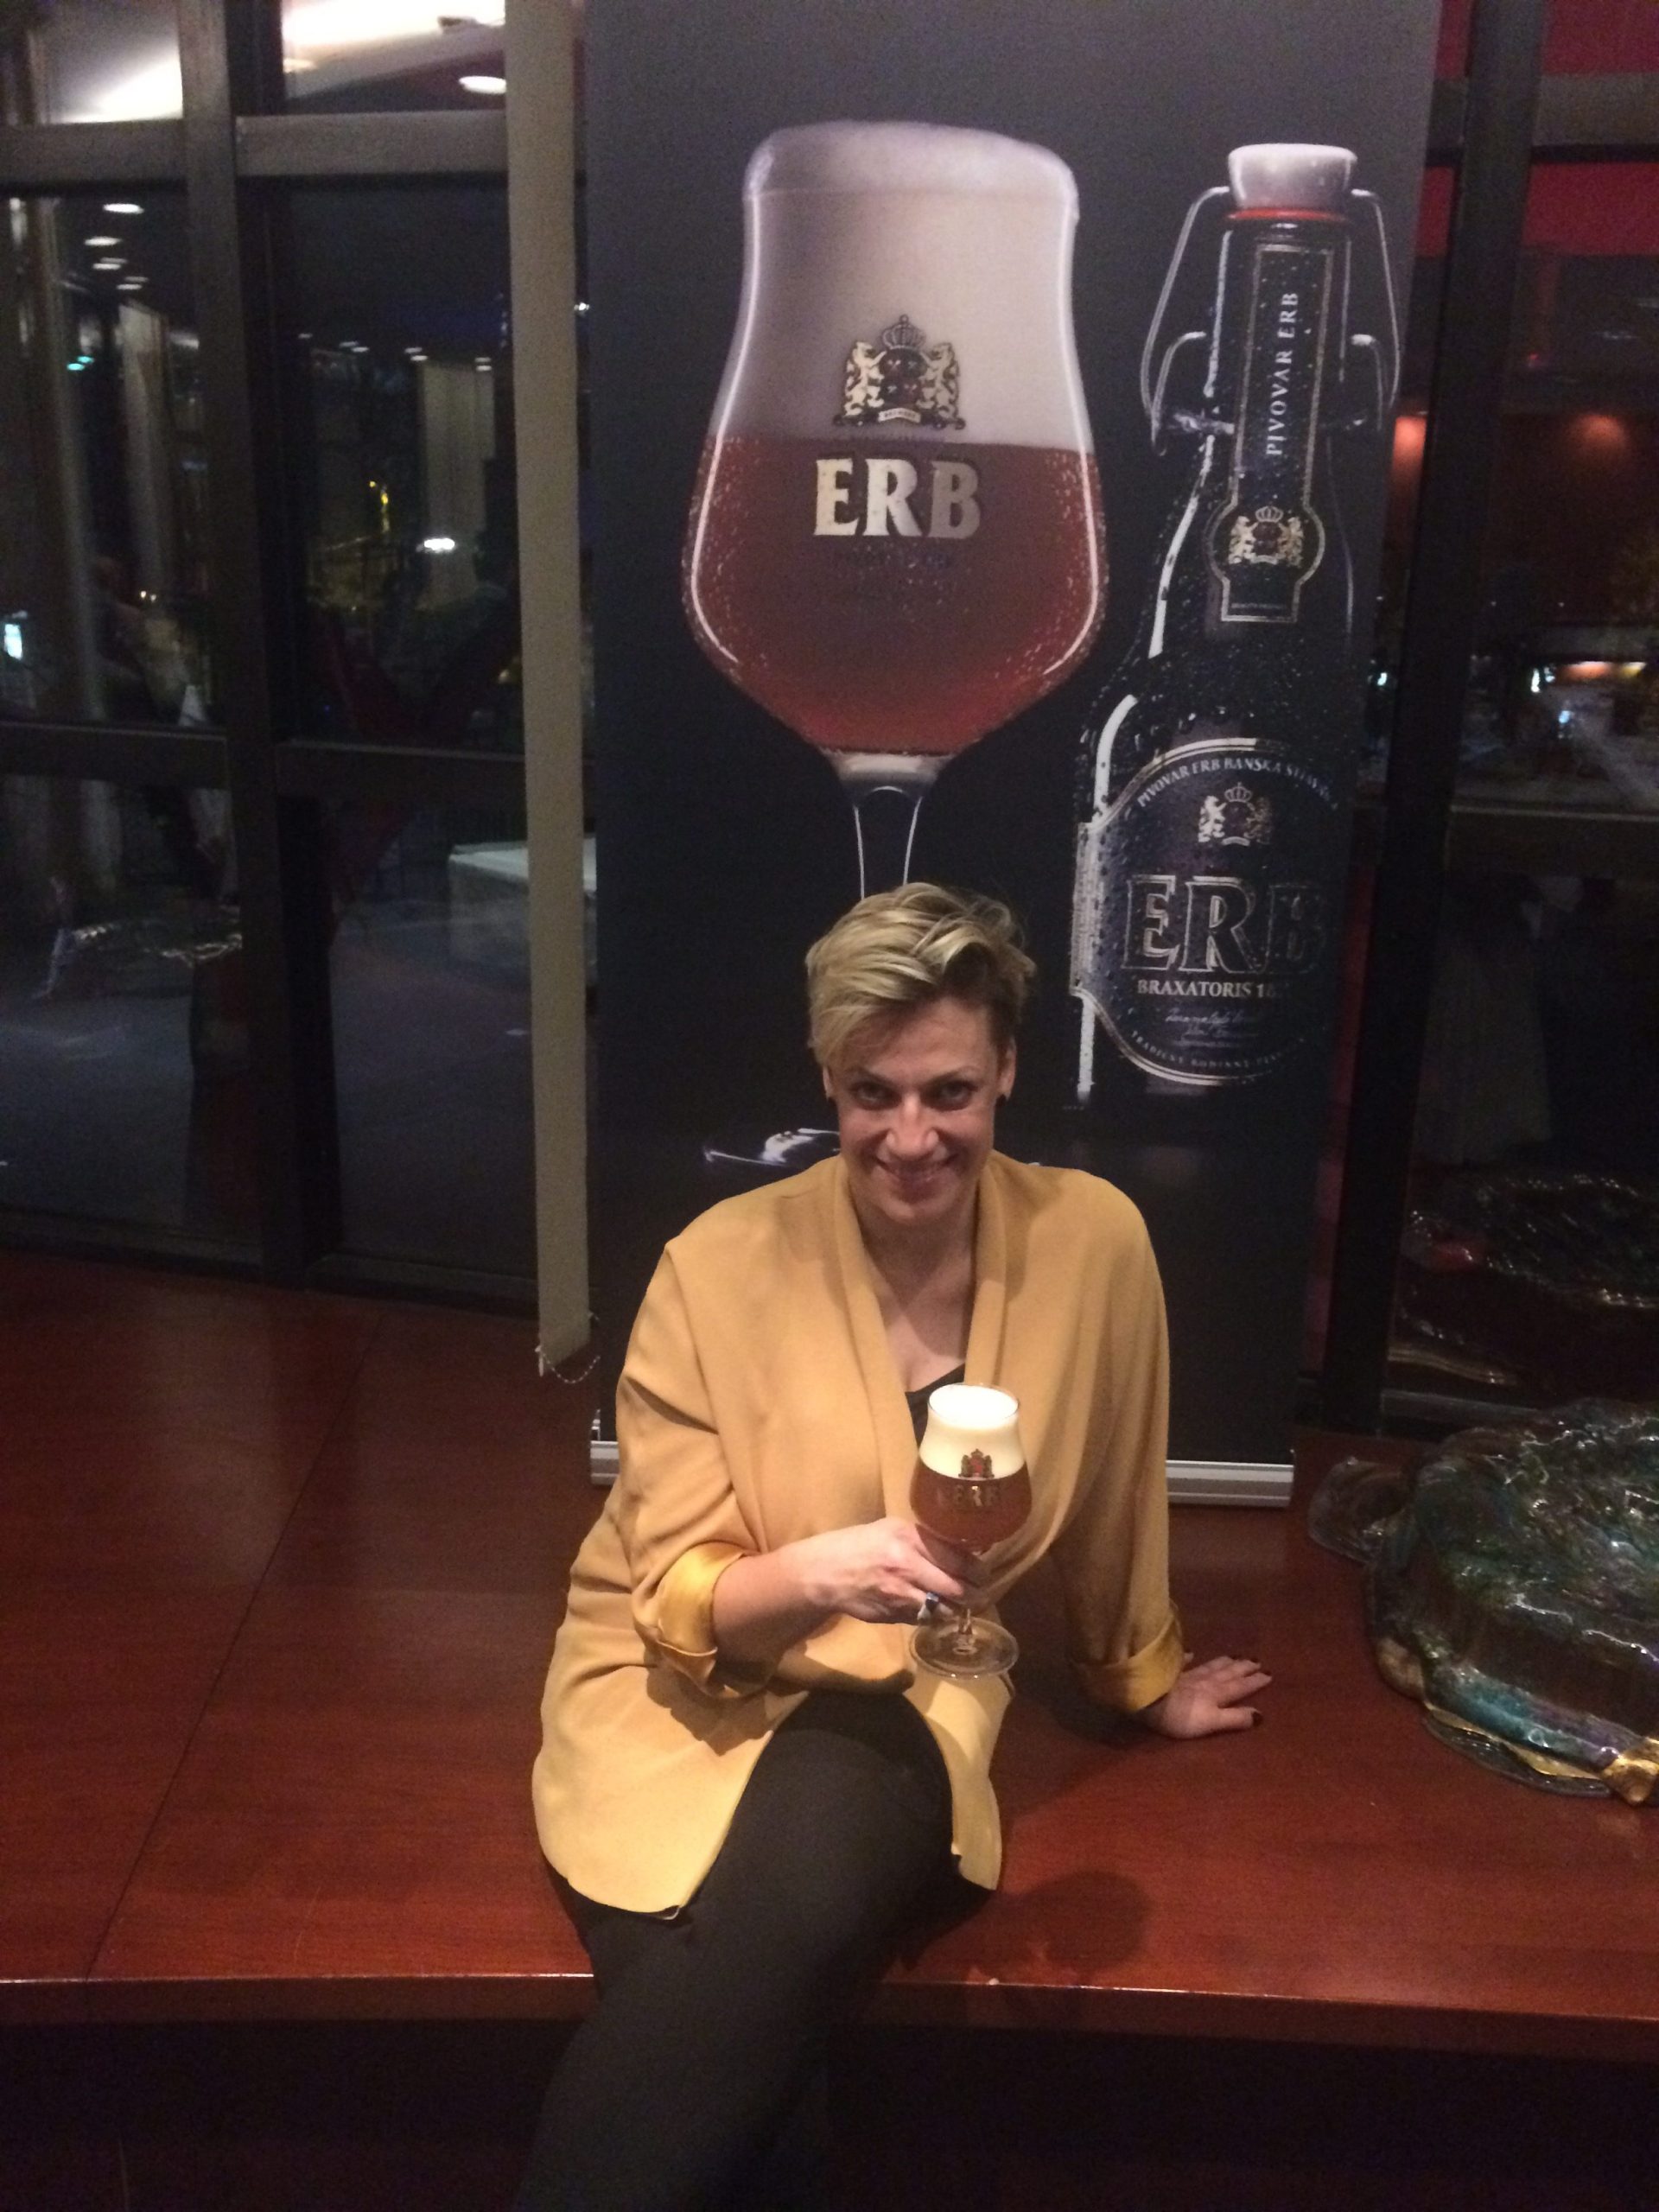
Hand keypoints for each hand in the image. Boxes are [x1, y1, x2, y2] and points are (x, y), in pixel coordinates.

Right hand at [790, 1516, 981, 1625]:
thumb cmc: (861, 1544)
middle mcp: (906, 1567)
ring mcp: (899, 1595)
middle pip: (956, 1588)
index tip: (985, 1574)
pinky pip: (924, 1620)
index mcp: (908, 1540)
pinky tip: (937, 1612)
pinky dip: (935, 1618)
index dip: (978, 1570)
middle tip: (983, 1595)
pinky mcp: (893, 1616)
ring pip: (943, 1610)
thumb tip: (962, 1550)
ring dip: (958, 1610)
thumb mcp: (893, 1529)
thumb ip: (925, 1539)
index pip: (957, 1558)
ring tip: (964, 1606)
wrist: (825, 1573)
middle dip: (976, 1595)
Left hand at [1140, 1654, 1269, 1738]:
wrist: (1147, 1699)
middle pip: (1227, 1673)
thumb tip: (1260, 1715)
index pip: (1239, 1687)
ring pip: (1209, 1666)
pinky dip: (1188, 1657)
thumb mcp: (1212, 1721)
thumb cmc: (1179, 1716)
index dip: (1254, 1682)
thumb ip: (1234, 1718)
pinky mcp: (1168, 1673)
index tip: (1269, 1674)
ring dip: (1223, 1662)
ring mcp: (1186, 1675)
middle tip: (1257, 1660)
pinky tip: (1191, 1651)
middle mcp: (1204, 1681)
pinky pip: (1181, 1662)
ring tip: (1234, 1655)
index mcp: (1216, 1694)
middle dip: (1243, 1668)